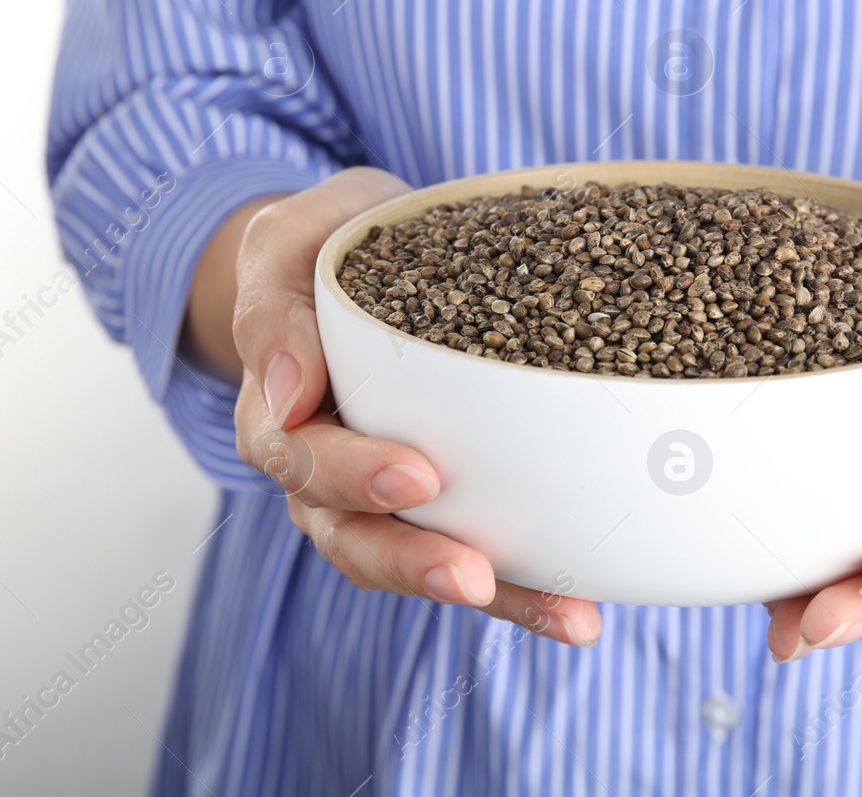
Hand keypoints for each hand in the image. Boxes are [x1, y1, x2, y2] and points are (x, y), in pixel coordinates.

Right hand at [198, 167, 602, 646]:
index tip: (418, 476)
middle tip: (475, 576)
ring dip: (494, 596)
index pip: (304, 460)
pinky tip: (586, 607)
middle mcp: (326, 474)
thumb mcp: (284, 245)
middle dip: (417, 562)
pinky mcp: (446, 503)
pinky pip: (481, 553)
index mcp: (280, 415)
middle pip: (357, 538)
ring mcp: (386, 496)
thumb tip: (287, 392)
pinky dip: (531, 587)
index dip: (355, 477)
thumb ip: (275, 310)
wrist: (356, 254)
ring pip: (424, 562)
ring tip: (566, 616)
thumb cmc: (320, 246)